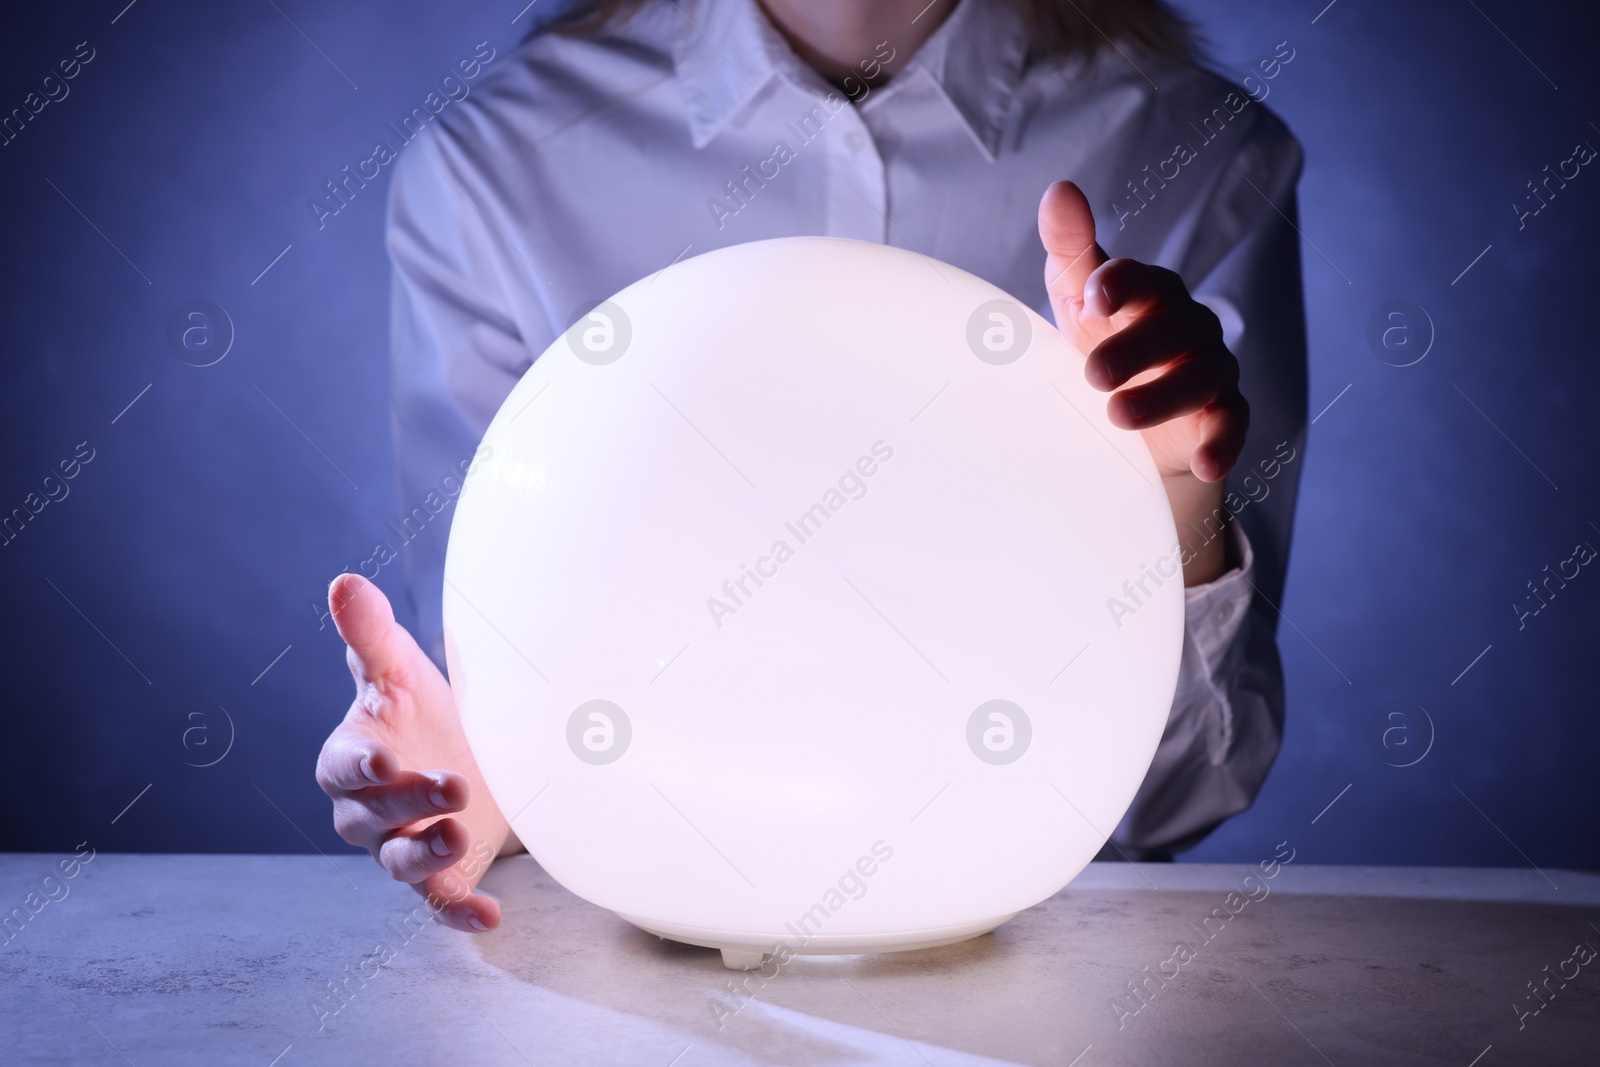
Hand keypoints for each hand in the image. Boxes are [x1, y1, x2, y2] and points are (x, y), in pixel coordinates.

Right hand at [316, 573, 512, 930]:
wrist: (470, 749)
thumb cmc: (421, 707)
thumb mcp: (399, 667)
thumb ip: (370, 633)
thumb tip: (345, 581)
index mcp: (353, 757)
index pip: (343, 767)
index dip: (361, 767)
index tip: (385, 760)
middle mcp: (369, 811)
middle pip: (374, 815)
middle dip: (409, 802)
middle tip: (454, 788)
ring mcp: (403, 845)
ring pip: (402, 862)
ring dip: (427, 854)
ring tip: (461, 835)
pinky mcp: (441, 874)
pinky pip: (441, 901)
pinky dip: (461, 913)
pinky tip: (490, 918)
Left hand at [1037, 180, 1246, 484]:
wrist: (1125, 417)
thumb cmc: (1101, 341)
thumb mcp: (1078, 298)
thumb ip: (1071, 249)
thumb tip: (1059, 190)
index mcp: (1150, 293)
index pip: (1142, 280)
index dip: (1122, 284)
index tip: (1094, 296)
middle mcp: (1186, 325)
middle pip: (1172, 329)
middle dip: (1135, 349)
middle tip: (1093, 374)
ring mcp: (1209, 370)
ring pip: (1202, 377)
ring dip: (1163, 396)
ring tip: (1119, 416)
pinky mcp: (1223, 416)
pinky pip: (1233, 425)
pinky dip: (1224, 442)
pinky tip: (1207, 461)